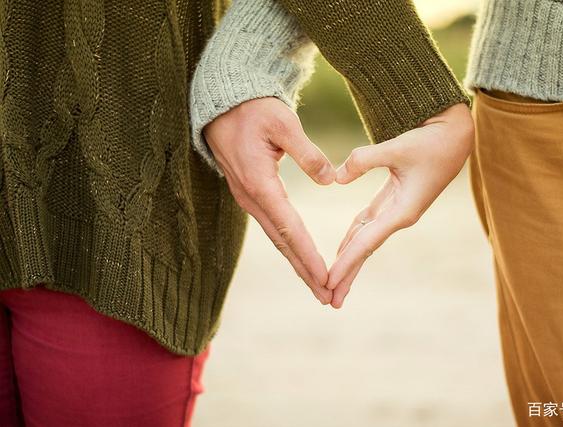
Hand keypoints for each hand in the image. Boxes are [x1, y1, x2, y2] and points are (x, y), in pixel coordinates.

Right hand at [203, 97, 335, 303]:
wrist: (222, 104)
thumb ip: (307, 153)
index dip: (308, 255)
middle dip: (305, 271)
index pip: (289, 228)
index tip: (326, 277)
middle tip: (327, 297)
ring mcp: (248, 198)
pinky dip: (289, 246)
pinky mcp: (251, 194)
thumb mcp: (283, 123)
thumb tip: (330, 180)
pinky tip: (300, 257)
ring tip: (318, 286)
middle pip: (282, 243)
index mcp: (260, 183)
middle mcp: (252, 198)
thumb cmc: (253, 110)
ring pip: (277, 238)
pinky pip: (272, 227)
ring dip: (297, 263)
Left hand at [327, 103, 473, 307]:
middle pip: (365, 250)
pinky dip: (353, 237)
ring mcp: (396, 210)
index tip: (328, 282)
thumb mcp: (398, 147)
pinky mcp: (393, 200)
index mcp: (403, 211)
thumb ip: (364, 160)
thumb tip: (336, 178)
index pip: (367, 243)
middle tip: (329, 300)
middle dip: (347, 275)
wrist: (455, 135)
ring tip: (332, 282)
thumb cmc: (431, 142)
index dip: (346, 263)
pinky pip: (368, 224)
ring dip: (349, 260)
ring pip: (366, 240)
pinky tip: (342, 250)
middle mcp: (399, 216)